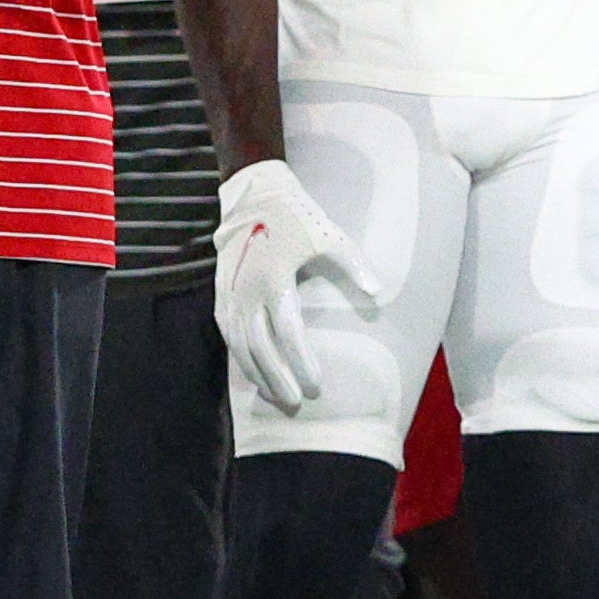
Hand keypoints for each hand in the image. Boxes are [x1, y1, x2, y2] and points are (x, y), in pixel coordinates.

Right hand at [214, 158, 381, 412]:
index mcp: (276, 279)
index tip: (315, 384)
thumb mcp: (332, 237)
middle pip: (260, 347)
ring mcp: (230, 294)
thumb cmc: (300, 219)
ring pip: (240, 345)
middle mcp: (248, 291)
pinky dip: (240, 357)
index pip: (288, 332)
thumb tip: (378, 294)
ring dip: (257, 374)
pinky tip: (254, 373)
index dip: (301, 362)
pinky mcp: (221, 294)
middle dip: (278, 378)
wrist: (254, 197)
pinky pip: (228, 334)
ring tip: (276, 396)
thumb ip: (354, 266)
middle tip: (296, 401)